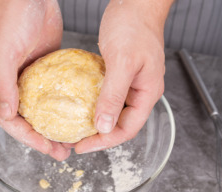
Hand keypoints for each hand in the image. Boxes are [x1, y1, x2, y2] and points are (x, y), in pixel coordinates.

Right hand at [0, 0, 70, 160]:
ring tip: (71, 140)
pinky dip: (63, 107)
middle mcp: (13, 85)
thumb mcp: (3, 50)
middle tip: (61, 151)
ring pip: (42, 110)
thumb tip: (7, 114)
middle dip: (43, 139)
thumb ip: (2, 83)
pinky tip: (76, 114)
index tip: (46, 147)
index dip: (27, 137)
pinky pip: (55, 94)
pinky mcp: (48, 71)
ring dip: (55, 127)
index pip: (9, 120)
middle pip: (27, 120)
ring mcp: (31, 78)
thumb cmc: (12, 18)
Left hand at [75, 0, 172, 152]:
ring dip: (94, 122)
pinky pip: (106, 96)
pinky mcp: (118, 75)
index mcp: (147, 93)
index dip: (105, 141)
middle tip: (75, 142)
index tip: (83, 147)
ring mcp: (129, 84)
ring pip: (112, 112)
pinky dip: (92, 105)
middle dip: (98, 136)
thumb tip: (104, 126)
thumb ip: (114, 95)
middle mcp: (139, 92)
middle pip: (119, 124)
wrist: (134, 4)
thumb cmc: (134, 27)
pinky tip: (79, 107)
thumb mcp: (123, 62)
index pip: (127, 128)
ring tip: (74, 129)